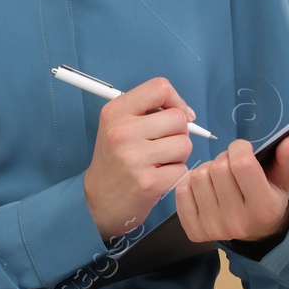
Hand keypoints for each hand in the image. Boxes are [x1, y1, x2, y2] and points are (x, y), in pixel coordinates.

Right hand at [83, 77, 196, 241]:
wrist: (100, 200)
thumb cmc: (116, 159)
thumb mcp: (119, 125)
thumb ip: (149, 111)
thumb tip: (188, 113)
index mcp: (115, 111)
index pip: (160, 88)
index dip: (176, 100)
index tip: (176, 114)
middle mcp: (122, 132)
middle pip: (178, 118)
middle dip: (179, 132)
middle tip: (163, 144)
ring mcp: (135, 158)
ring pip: (185, 144)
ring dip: (178, 155)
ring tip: (159, 161)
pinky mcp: (149, 183)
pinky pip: (183, 169)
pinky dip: (175, 174)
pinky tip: (158, 177)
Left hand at [175, 136, 288, 244]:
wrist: (256, 231)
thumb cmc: (269, 197)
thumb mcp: (282, 179)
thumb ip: (287, 159)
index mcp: (264, 208)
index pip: (242, 164)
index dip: (240, 147)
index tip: (243, 149)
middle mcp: (238, 222)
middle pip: (218, 169)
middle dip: (224, 158)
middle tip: (231, 165)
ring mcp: (214, 229)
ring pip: (198, 176)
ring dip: (207, 169)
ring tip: (219, 177)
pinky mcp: (195, 231)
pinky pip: (181, 191)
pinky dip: (190, 182)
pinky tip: (205, 187)